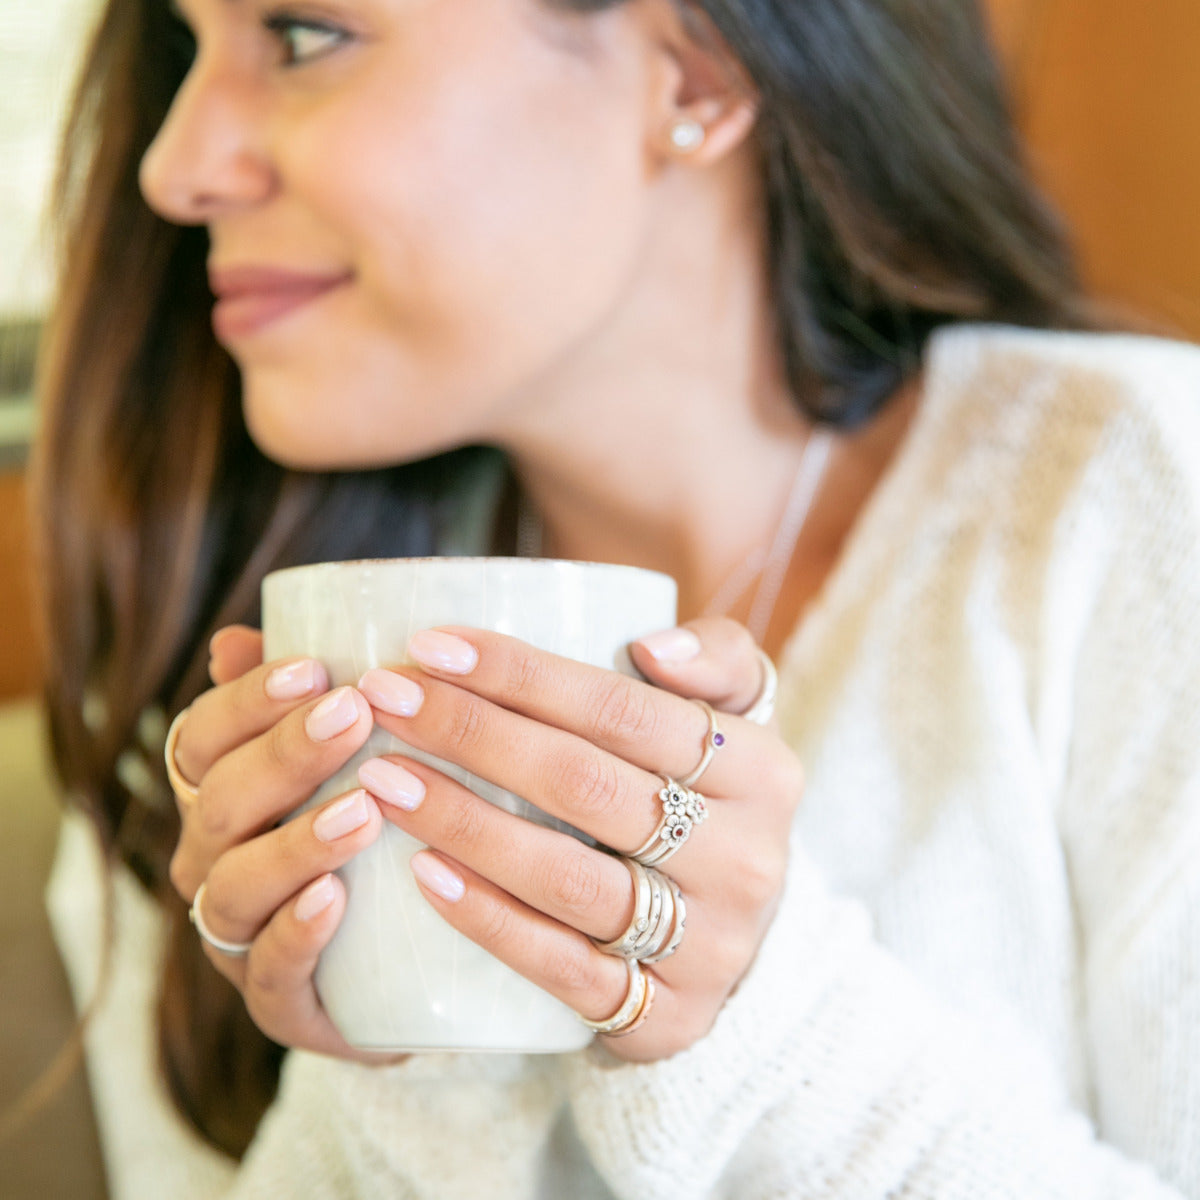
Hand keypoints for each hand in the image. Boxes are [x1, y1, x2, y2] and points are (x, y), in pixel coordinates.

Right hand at [166, 626, 389, 1059]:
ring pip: (236, 885)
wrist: (408, 956)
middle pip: (220, 802)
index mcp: (219, 793)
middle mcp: (212, 860)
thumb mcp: (344, 759)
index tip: (314, 669)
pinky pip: (270, 971)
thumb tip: (234, 638)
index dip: (246, 702)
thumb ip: (296, 701)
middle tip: (355, 714)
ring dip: (295, 843)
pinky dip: (296, 933)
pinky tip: (334, 899)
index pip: (202, 738)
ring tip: (362, 810)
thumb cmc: (368, 831)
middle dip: (284, 755)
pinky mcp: (278, 1000)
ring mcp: (236, 934)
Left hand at [355, 618, 803, 1060]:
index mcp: (761, 769)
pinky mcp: (666, 1014)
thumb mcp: (737, 720)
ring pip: (564, 876)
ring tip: (383, 778)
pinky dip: (487, 917)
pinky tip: (422, 872)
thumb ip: (717, 658)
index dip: (522, 673)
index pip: (624, 709)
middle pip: (583, 784)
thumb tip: (652, 645)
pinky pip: (561, 965)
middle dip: (471, 733)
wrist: (739, 935)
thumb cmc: (712, 801)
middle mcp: (744, 858)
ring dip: (462, 822)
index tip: (431, 646)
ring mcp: (707, 943)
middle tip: (385, 698)